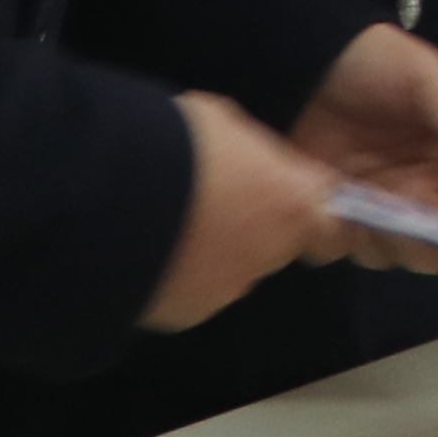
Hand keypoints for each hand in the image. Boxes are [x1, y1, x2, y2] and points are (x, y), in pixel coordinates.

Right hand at [144, 94, 352, 330]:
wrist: (111, 198)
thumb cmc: (174, 142)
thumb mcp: (223, 123)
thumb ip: (253, 154)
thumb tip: (256, 167)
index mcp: (290, 204)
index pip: (326, 218)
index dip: (303, 205)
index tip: (275, 190)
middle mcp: (269, 254)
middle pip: (277, 243)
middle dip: (251, 225)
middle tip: (208, 199)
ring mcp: (228, 288)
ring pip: (233, 268)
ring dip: (213, 250)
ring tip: (169, 222)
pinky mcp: (188, 313)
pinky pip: (193, 290)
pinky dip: (179, 273)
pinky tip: (148, 250)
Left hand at [277, 20, 437, 254]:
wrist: (304, 63)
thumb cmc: (375, 64)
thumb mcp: (428, 78)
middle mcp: (434, 193)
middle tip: (433, 213)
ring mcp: (391, 212)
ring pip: (413, 254)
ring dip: (404, 240)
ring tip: (379, 203)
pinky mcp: (346, 222)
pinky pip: (358, 250)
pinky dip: (355, 236)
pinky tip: (343, 203)